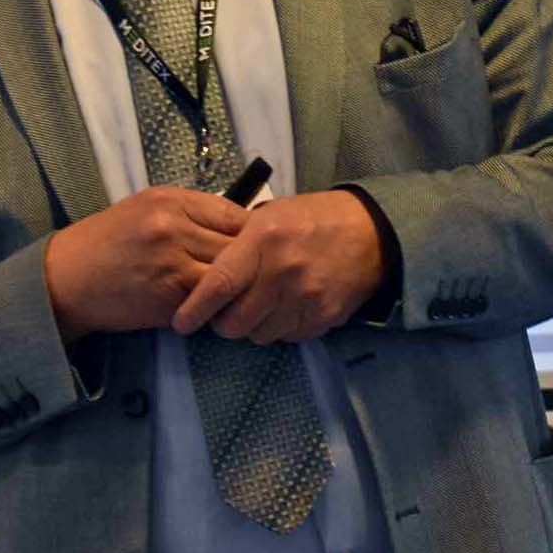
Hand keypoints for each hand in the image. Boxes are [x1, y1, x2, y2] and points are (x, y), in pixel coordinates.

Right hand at [43, 186, 247, 343]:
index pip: (235, 215)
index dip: (251, 235)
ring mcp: (172, 263)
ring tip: (239, 296)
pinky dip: (216, 308)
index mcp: (171, 200)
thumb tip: (238, 229)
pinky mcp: (168, 298)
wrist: (64, 279)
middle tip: (255, 276)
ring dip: (237, 290)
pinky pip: (209, 303)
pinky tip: (214, 310)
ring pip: (229, 277)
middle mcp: (174, 227)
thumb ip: (190, 215)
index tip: (254, 249)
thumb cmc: (106, 243)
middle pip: (238, 246)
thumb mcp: (146, 211)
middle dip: (249, 264)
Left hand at [172, 190, 384, 344]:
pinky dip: (278, 327)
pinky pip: (285, 337)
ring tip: (260, 304)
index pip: (220, 284)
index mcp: (264, 240)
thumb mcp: (269, 215)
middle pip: (235, 322)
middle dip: (222, 322)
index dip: (195, 308)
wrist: (371, 233)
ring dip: (252, 326)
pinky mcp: (323, 318)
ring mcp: (305, 299)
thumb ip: (237, 243)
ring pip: (258, 335)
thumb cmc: (312, 219)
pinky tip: (285, 307)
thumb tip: (202, 273)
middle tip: (224, 311)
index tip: (181, 322)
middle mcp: (283, 272)